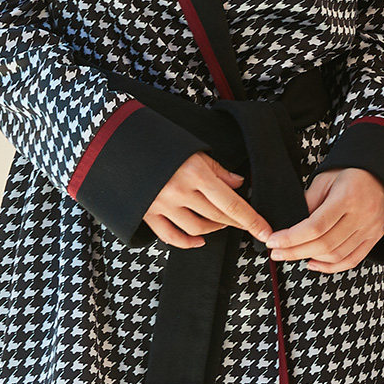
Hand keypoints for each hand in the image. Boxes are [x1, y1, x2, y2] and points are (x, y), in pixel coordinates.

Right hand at [144, 151, 273, 250]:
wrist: (119, 142)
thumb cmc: (158, 141)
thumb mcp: (192, 149)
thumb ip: (217, 169)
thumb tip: (238, 183)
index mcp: (194, 173)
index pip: (231, 203)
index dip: (250, 220)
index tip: (264, 231)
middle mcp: (179, 191)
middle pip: (217, 216)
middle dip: (236, 223)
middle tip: (248, 225)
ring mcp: (162, 205)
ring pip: (197, 228)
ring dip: (214, 229)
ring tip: (222, 223)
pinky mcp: (147, 213)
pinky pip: (171, 236)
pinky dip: (187, 242)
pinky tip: (199, 240)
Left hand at [263, 167, 383, 272]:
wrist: (382, 175)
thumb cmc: (351, 174)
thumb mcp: (325, 179)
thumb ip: (308, 201)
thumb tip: (291, 225)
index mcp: (347, 197)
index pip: (315, 226)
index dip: (291, 238)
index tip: (274, 241)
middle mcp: (361, 216)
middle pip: (324, 244)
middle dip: (295, 252)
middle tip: (277, 252)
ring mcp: (370, 230)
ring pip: (336, 256)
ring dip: (310, 259)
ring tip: (292, 254)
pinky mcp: (374, 238)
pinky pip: (351, 260)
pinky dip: (330, 267)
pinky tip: (314, 263)